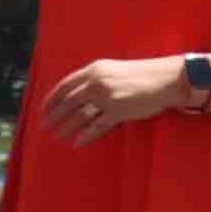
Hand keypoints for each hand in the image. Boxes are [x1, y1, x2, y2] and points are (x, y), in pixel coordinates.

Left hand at [29, 57, 183, 146]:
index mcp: (93, 70)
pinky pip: (97, 126)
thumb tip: (75, 93)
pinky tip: (77, 141)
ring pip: (80, 115)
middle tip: (45, 126)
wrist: (166, 79)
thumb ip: (94, 78)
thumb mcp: (112, 70)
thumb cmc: (141, 75)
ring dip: (66, 127)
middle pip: (68, 102)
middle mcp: (97, 82)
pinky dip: (85, 135)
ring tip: (57, 135)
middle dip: (54, 116)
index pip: (64, 86)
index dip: (51, 99)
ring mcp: (107, 97)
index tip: (43, 110)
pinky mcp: (119, 111)